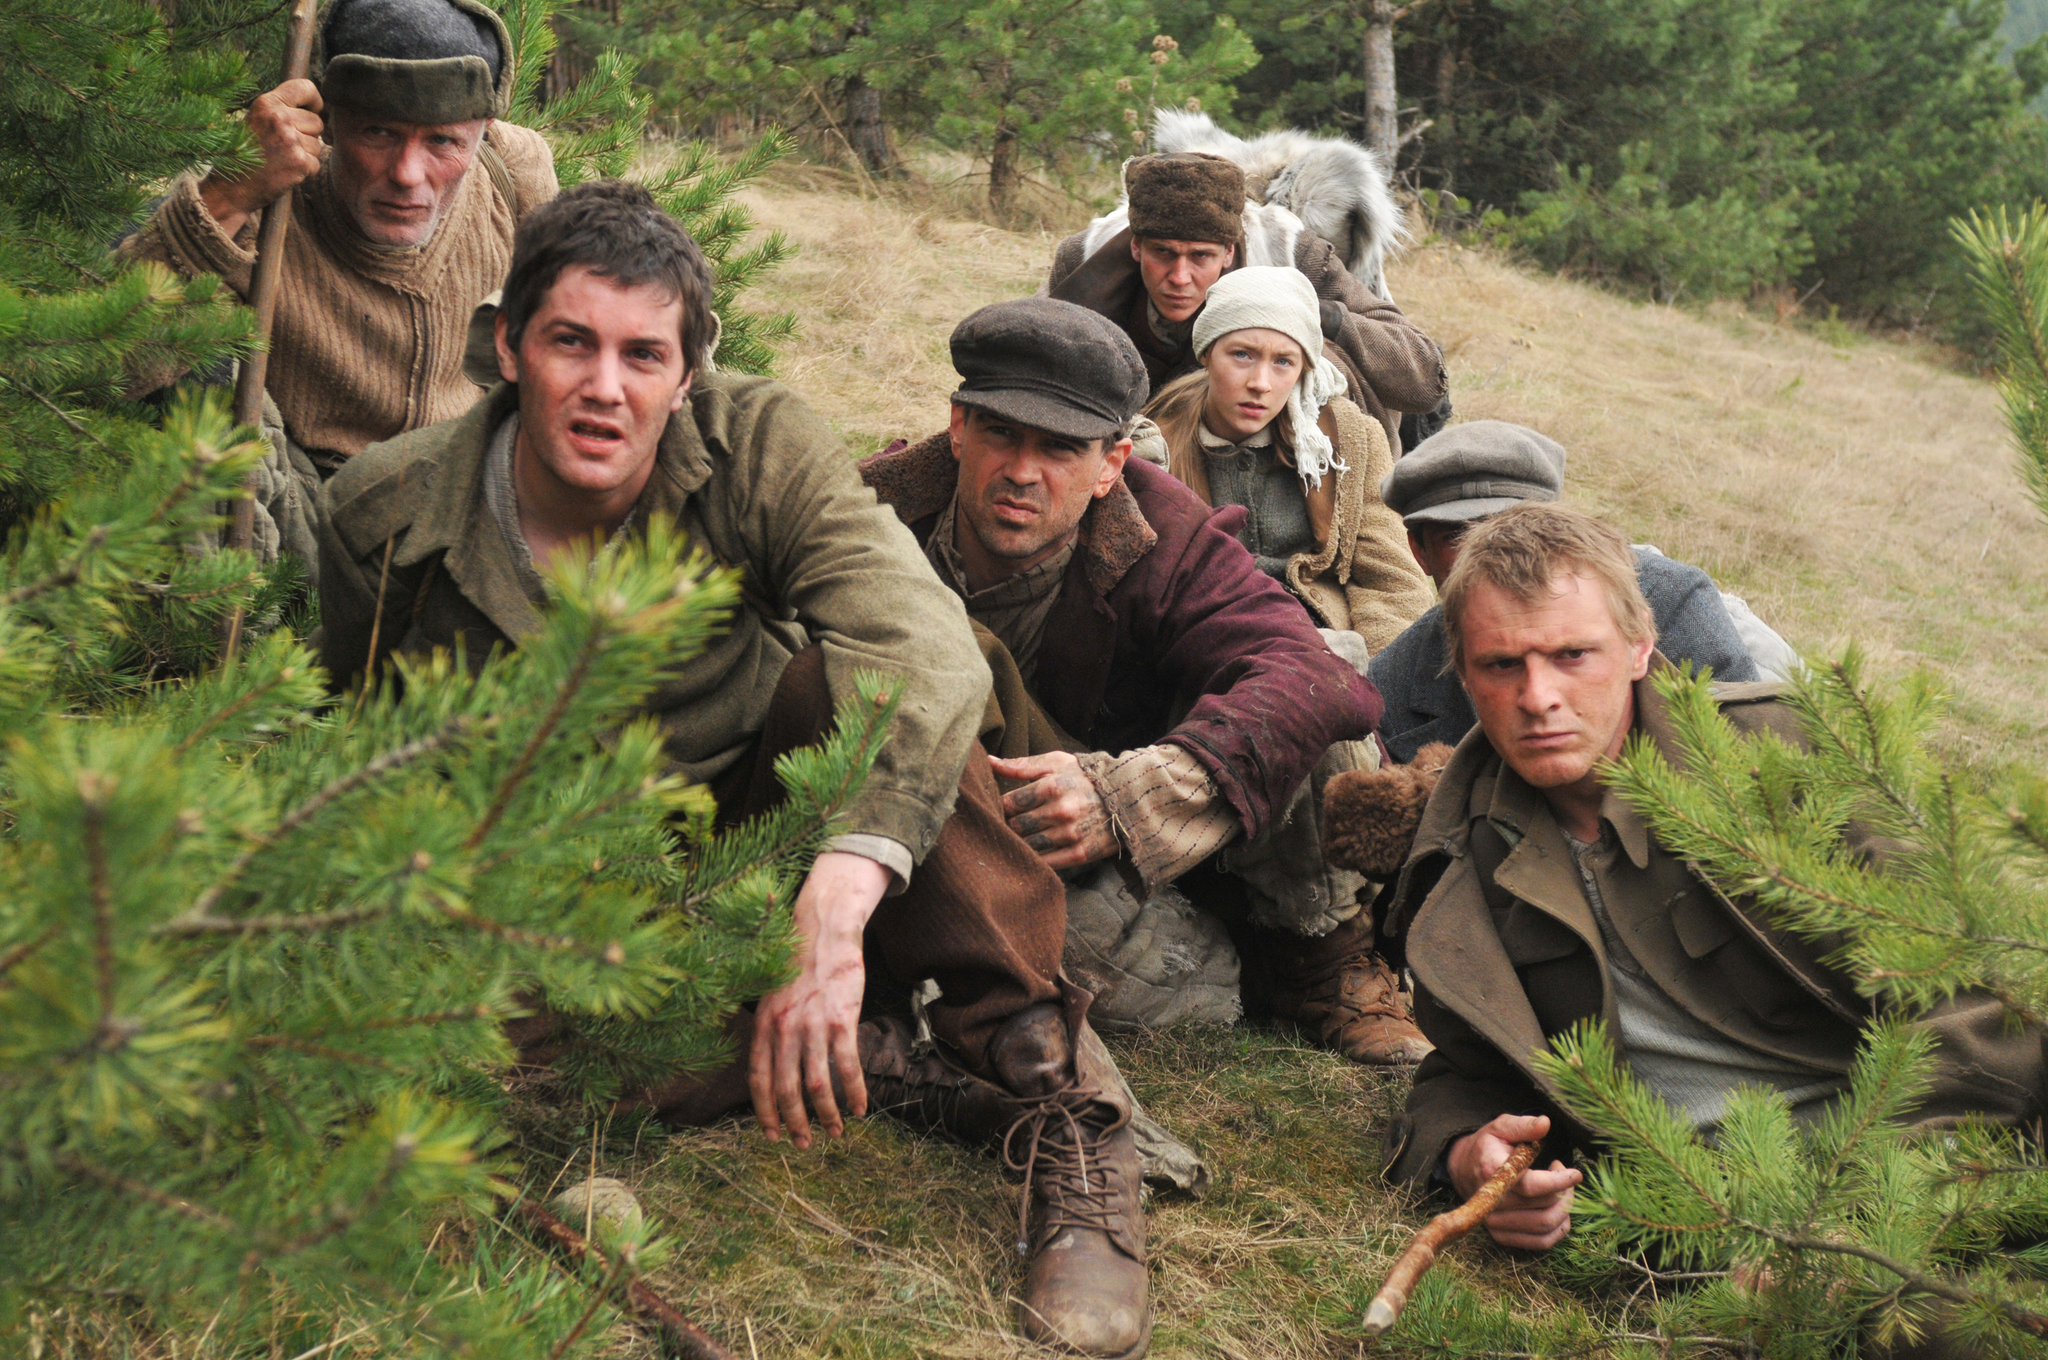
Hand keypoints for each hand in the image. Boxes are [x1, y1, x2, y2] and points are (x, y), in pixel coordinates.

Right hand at [200, 79, 326, 235]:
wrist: (231, 186)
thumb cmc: (245, 153)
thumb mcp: (256, 120)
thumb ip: (282, 110)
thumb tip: (316, 108)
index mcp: (267, 103)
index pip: (305, 87)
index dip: (315, 101)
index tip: (314, 111)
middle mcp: (279, 118)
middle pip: (316, 121)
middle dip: (308, 134)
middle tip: (284, 145)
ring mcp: (290, 140)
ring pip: (317, 144)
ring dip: (306, 153)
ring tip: (281, 159)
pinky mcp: (299, 162)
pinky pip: (316, 163)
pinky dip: (305, 170)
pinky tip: (285, 171)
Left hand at [747, 851, 885, 1149]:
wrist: (823, 927)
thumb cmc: (798, 961)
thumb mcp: (771, 994)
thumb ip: (770, 1029)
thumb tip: (771, 1064)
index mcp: (763, 1024)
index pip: (758, 1079)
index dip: (764, 1112)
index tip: (771, 1136)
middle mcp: (784, 1028)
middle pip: (786, 1090)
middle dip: (795, 1123)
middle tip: (804, 1144)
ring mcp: (813, 1025)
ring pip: (817, 1085)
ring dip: (826, 1115)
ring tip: (835, 1133)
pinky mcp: (842, 1019)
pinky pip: (848, 1066)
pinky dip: (855, 1092)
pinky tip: (861, 1108)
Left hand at [990, 751, 1118, 869]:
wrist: (1129, 797)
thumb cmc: (1086, 777)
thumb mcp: (1057, 762)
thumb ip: (1021, 765)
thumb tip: (988, 761)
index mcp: (1051, 785)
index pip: (1008, 803)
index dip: (1000, 807)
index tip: (1003, 809)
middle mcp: (1061, 811)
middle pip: (1016, 826)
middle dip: (1009, 826)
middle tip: (1009, 825)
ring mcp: (1071, 834)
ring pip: (1028, 846)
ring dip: (1020, 843)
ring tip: (1022, 838)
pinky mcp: (1081, 853)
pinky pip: (1047, 863)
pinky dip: (1036, 860)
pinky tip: (1033, 853)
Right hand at [1445, 1113, 1580, 1250]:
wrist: (1464, 1169)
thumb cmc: (1488, 1147)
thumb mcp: (1501, 1127)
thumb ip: (1524, 1126)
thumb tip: (1545, 1123)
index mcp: (1491, 1172)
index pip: (1531, 1185)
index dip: (1559, 1181)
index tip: (1576, 1174)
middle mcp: (1492, 1202)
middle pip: (1544, 1207)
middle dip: (1565, 1191)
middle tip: (1565, 1175)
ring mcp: (1495, 1222)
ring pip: (1546, 1226)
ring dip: (1565, 1209)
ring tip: (1562, 1190)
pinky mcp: (1502, 1236)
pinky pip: (1541, 1242)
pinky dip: (1558, 1229)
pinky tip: (1558, 1209)